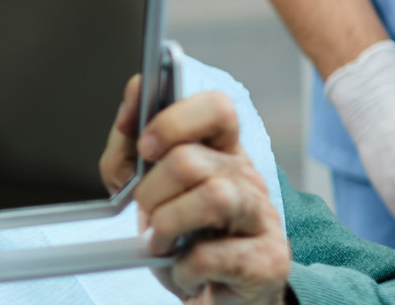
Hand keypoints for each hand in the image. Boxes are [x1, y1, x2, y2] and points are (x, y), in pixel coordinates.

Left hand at [100, 76, 288, 304]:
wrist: (216, 295)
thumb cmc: (184, 239)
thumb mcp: (148, 191)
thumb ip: (128, 154)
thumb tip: (127, 119)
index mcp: (221, 153)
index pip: (216, 109)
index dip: (174, 120)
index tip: (143, 145)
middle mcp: (247, 178)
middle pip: (190, 159)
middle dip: (151, 192)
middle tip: (148, 215)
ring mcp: (262, 217)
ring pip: (213, 197)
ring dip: (168, 225)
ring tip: (163, 243)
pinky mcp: (267, 260)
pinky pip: (211, 255)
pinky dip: (183, 267)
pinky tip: (186, 271)